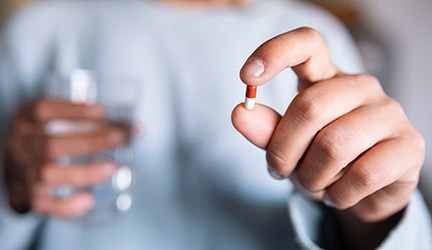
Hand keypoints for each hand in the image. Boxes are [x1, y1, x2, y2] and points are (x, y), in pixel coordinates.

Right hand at [3, 99, 126, 216]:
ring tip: (112, 168)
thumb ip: (88, 122)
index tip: (102, 112)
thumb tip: (136, 130)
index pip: (42, 110)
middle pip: (51, 144)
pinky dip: (66, 205)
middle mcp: (20, 144)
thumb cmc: (44, 139)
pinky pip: (43, 204)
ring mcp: (22, 171)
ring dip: (84, 171)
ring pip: (48, 174)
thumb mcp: (54, 122)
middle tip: (119, 138)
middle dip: (89, 142)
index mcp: (25, 120)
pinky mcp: (26, 196)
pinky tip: (88, 201)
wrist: (13, 167)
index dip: (72, 110)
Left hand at [231, 27, 424, 223]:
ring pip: (332, 146)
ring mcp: (389, 112)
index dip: (275, 52)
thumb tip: (239, 113)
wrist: (367, 190)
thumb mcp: (289, 144)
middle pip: (309, 108)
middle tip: (279, 172)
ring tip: (313, 184)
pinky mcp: (409, 144)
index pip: (307, 43)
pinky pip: (362, 176)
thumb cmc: (322, 159)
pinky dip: (338, 195)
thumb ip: (266, 129)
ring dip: (310, 178)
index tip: (246, 77)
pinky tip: (337, 195)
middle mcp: (360, 86)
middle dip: (282, 152)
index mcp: (326, 76)